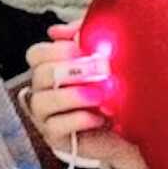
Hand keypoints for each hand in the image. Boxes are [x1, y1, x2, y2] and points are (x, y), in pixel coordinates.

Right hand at [24, 23, 150, 168]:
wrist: (131, 131)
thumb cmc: (114, 93)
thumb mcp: (104, 60)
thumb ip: (85, 37)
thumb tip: (57, 31)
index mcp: (51, 70)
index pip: (36, 54)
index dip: (58, 50)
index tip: (84, 51)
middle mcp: (43, 91)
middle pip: (40, 75)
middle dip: (72, 70)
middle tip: (101, 70)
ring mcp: (46, 116)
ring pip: (43, 101)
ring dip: (74, 95)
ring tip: (100, 95)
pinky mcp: (55, 137)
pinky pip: (57, 126)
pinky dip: (79, 119)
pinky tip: (100, 118)